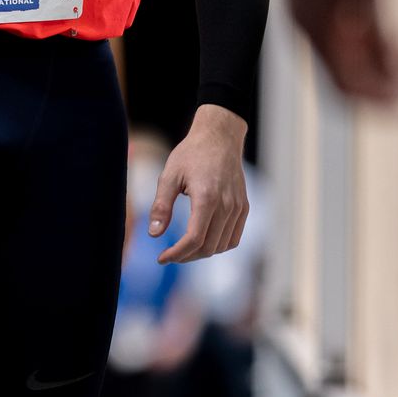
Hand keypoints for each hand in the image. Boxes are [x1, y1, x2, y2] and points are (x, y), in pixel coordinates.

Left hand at [149, 106, 248, 264]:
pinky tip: (202, 242)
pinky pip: (233, 238)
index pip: (194, 239)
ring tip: (183, 250)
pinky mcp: (243, 207)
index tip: (161, 258)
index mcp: (207, 197)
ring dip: (201, 253)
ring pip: (222, 246)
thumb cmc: (191, 154)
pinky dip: (218, 246)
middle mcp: (227, 205)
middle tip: (169, 255)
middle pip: (208, 247)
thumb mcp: (169, 176)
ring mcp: (238, 207)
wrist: (219, 138)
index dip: (177, 254)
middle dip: (186, 256)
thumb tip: (154, 235)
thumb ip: (161, 206)